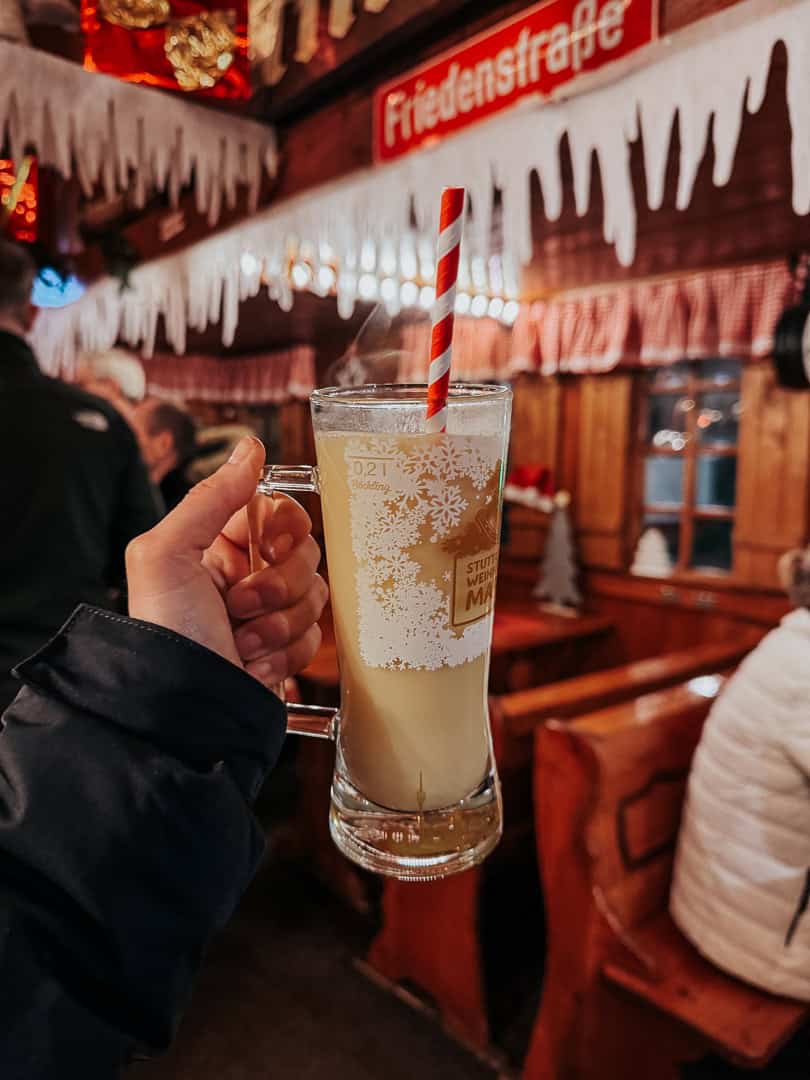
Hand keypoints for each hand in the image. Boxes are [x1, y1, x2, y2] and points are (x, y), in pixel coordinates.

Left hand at [126, 437, 326, 685]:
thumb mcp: (167, 556)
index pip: (275, 510)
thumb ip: (210, 498)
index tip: (268, 547)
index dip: (282, 526)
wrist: (183, 715)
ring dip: (280, 623)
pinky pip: (316, 634)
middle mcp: (244, 575)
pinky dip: (286, 654)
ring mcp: (267, 614)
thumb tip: (251, 447)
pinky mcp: (285, 650)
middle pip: (305, 550)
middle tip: (242, 606)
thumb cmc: (166, 635)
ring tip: (242, 645)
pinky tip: (254, 667)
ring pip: (316, 593)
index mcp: (215, 545)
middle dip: (279, 583)